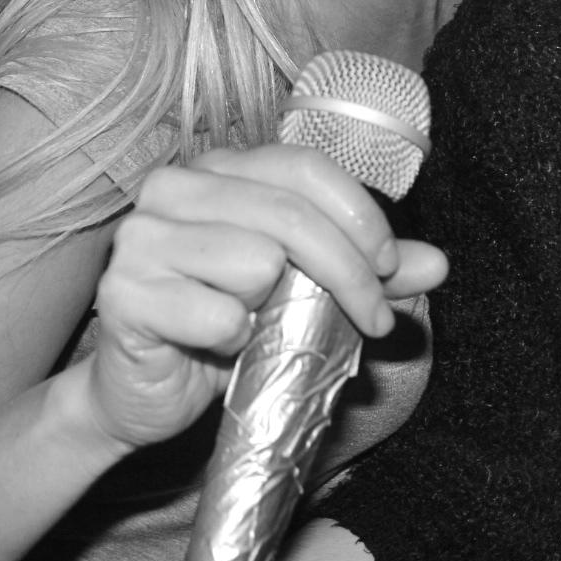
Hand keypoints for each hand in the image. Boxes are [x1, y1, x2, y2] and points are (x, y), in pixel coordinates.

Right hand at [82, 145, 446, 452]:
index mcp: (217, 171)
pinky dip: (233, 340)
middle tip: (371, 321)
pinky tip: (221, 345)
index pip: (303, 167)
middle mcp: (172, 188)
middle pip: (290, 215)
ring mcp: (142, 238)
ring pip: (255, 259)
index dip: (359, 216)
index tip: (387, 269)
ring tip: (260, 327)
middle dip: (349, 274)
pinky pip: (216, 314)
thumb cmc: (220, 329)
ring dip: (276, 308)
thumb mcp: (302, 295)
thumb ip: (364, 272)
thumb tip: (437, 263)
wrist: (142, 393)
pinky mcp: (123, 293)